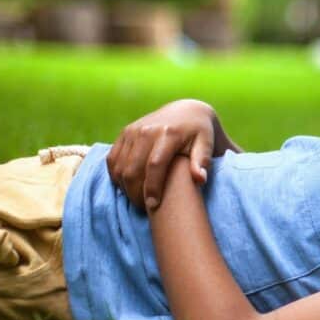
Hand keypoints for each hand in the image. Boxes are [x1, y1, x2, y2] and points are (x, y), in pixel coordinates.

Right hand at [106, 99, 236, 209]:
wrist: (186, 111)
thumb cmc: (200, 133)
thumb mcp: (207, 144)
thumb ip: (202, 161)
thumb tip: (200, 179)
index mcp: (168, 133)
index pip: (155, 165)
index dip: (152, 188)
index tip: (153, 206)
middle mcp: (146, 130)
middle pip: (133, 169)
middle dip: (136, 192)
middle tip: (144, 208)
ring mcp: (132, 131)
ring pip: (119, 166)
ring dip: (125, 187)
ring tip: (137, 199)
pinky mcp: (124, 133)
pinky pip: (112, 159)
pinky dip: (116, 176)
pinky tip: (127, 187)